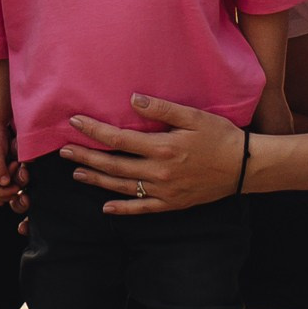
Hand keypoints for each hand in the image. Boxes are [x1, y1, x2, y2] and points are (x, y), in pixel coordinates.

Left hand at [66, 94, 246, 214]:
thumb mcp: (193, 116)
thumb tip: (132, 99)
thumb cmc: (219, 136)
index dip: (94, 130)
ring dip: (97, 180)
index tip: (74, 122)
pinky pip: (142, 209)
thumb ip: (162, 108)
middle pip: (113, 165)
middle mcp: (158, 172)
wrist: (244, 167)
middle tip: (63, 151)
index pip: (118, 139)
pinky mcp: (172, 204)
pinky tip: (105, 208)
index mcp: (162, 148)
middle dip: (86, 157)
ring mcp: (164, 191)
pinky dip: (122, 209)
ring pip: (122, 187)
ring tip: (76, 174)